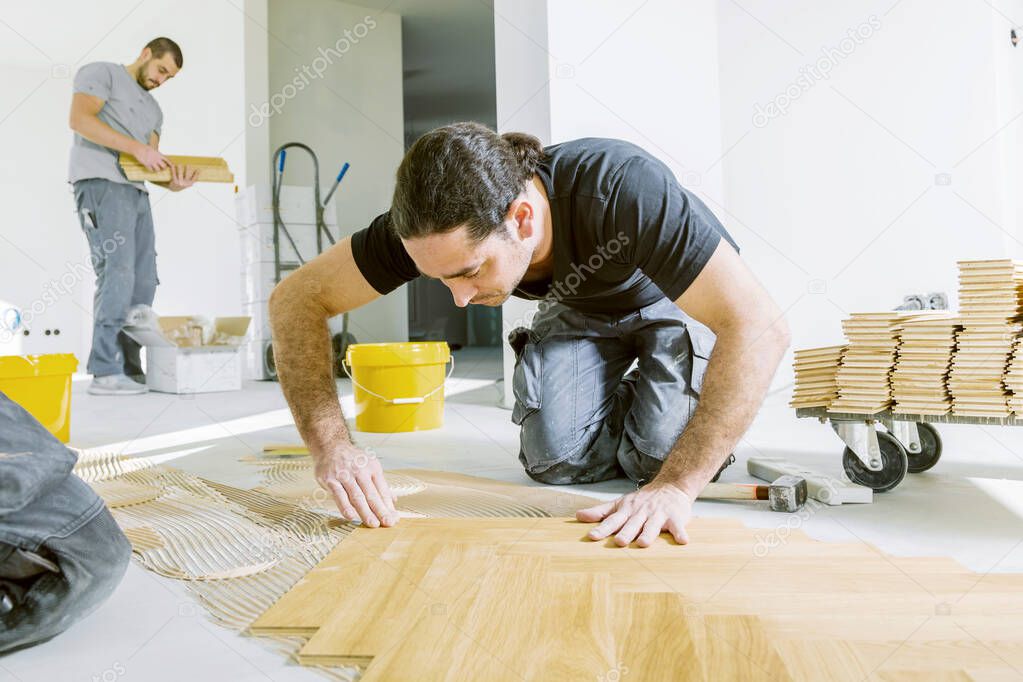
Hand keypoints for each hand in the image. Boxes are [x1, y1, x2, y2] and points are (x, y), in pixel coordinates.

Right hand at [134, 144, 168, 171]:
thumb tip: (162, 158)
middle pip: (164, 167)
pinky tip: (150, 168)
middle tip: (161, 168)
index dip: (170, 164)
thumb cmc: (146, 148)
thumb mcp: (154, 150)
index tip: (172, 166)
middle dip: (163, 168)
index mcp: (159, 155)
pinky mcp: (147, 164)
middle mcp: (157, 159)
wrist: (139, 148)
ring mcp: (152, 162)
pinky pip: (151, 170)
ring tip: (155, 168)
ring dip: (157, 170)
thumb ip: (158, 155)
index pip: (167, 160)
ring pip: (158, 170)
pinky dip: (151, 170)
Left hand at [167, 164, 198, 190]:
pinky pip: (174, 174)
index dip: (196, 174)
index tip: (198, 169)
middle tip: (188, 164)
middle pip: (187, 176)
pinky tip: (173, 165)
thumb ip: (191, 178)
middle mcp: (185, 184)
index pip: (194, 179)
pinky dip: (173, 170)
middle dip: (187, 170)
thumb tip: (198, 170)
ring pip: (180, 174)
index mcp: (189, 184)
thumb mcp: (188, 183)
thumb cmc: (182, 183)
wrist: (174, 189)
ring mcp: (179, 183)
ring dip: (180, 169)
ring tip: (180, 164)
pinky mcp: (174, 181)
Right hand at [314, 445, 398, 527]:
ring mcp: (344, 475)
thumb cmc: (352, 460)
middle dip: (380, 510)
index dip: (388, 506)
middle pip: (372, 494)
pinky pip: (339, 495)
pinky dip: (345, 507)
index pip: (382, 490)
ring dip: (365, 512)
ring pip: (356, 496)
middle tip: (388, 523)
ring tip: (373, 524)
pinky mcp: (330, 479)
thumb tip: (393, 501)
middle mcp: (360, 470)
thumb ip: (380, 484)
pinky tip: (351, 516)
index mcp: (372, 468)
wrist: (330, 446)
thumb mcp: (370, 466)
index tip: (394, 519)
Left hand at [576, 480, 693, 546]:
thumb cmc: (641, 501)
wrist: (670, 486)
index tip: (592, 536)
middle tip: (619, 542)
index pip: (612, 521)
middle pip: (632, 524)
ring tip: (644, 543)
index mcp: (627, 511)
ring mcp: (658, 514)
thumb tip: (577, 516)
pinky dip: (680, 533)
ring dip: (649, 533)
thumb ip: (600, 512)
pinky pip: (678, 526)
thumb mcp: (619, 504)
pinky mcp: (675, 518)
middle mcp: (641, 513)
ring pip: (652, 525)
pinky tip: (682, 541)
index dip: (602, 529)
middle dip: (626, 533)